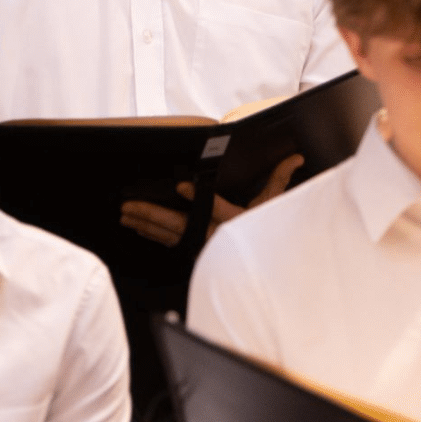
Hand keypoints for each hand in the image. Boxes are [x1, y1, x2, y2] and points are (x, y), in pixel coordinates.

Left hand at [121, 153, 301, 247]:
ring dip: (146, 224)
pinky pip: (171, 241)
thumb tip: (295, 157)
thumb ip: (279, 179)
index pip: (217, 208)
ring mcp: (204, 244)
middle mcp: (215, 235)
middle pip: (181, 225)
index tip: (180, 186)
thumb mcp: (273, 204)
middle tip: (129, 207)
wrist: (265, 264)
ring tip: (125, 215)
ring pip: (170, 234)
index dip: (198, 198)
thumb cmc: (266, 230)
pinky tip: (137, 227)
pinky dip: (153, 234)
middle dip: (153, 216)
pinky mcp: (196, 249)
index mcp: (235, 221)